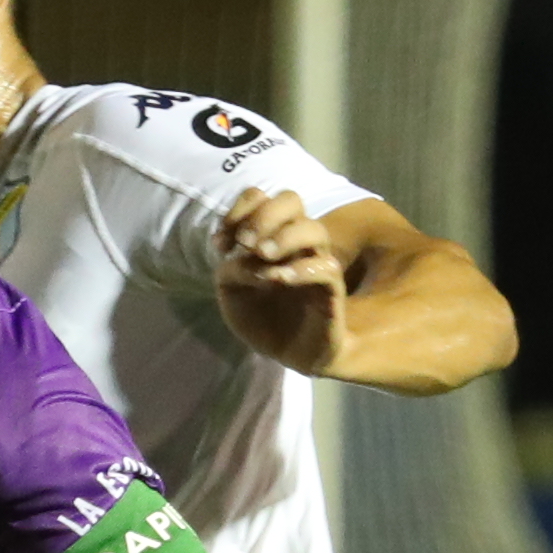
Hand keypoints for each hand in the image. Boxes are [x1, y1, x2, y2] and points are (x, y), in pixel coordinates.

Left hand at [208, 189, 353, 377]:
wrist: (292, 355)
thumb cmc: (264, 318)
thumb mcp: (232, 294)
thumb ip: (229, 271)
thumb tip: (244, 257)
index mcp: (271, 236)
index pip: (260, 197)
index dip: (238, 211)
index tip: (221, 245)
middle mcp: (297, 243)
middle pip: (291, 199)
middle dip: (264, 215)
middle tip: (245, 243)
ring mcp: (317, 263)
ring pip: (314, 229)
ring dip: (283, 237)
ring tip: (262, 256)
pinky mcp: (332, 290)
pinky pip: (326, 267)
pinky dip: (301, 269)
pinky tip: (279, 280)